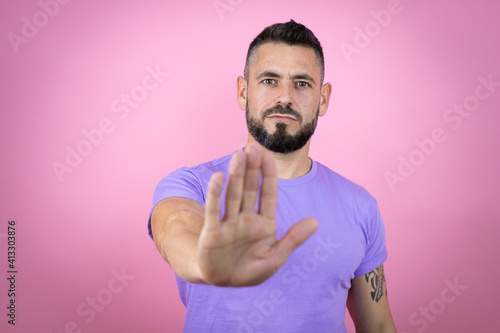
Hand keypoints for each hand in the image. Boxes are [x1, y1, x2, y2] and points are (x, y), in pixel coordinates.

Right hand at [198, 144, 317, 285]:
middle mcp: (245, 219)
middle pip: (249, 189)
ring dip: (235, 176)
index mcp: (264, 223)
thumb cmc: (251, 271)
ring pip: (233, 195)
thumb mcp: (275, 258)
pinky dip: (215, 195)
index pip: (268, 195)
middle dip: (251, 170)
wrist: (223, 283)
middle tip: (252, 148)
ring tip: (238, 156)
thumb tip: (315, 222)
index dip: (268, 176)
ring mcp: (228, 223)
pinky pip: (213, 210)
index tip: (269, 157)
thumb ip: (293, 240)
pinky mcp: (212, 232)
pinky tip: (218, 178)